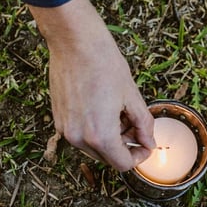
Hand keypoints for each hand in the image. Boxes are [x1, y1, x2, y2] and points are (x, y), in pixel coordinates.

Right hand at [28, 0, 154, 170]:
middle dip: (124, 146)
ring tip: (118, 111)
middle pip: (107, 158)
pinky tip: (102, 107)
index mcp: (100, 135)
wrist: (75, 42)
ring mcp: (65, 129)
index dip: (138, 157)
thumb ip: (143, 124)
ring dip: (109, 137)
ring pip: (93, 147)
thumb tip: (148, 142)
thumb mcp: (132, 96)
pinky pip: (80, 134)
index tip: (145, 144)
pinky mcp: (58, 118)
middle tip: (134, 124)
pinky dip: (93, 129)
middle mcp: (79, 138)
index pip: (122, 164)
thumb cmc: (104, 64)